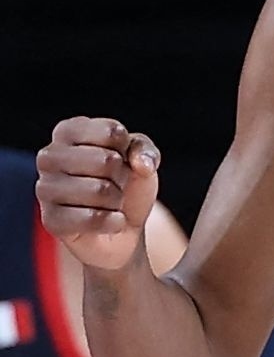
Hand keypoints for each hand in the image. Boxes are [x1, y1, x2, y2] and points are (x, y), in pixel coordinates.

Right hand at [36, 118, 161, 272]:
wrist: (124, 226)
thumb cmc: (127, 182)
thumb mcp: (143, 157)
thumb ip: (145, 150)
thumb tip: (142, 164)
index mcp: (68, 131)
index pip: (111, 131)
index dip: (127, 148)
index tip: (120, 156)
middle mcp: (49, 156)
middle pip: (105, 161)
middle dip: (121, 176)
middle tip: (114, 183)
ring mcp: (45, 189)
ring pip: (99, 191)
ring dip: (117, 199)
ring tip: (108, 201)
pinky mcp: (50, 220)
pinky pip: (93, 218)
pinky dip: (113, 221)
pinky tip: (109, 220)